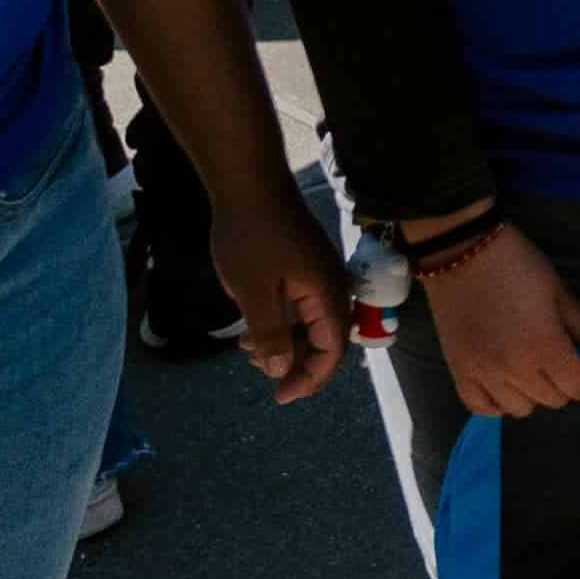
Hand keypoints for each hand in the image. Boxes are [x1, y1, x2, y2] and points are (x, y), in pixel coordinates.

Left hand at [216, 202, 357, 405]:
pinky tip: (249, 328)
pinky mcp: (301, 267)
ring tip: (246, 349)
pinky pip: (298, 306)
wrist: (248, 182)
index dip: (310, 378)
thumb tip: (282, 370)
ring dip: (282, 343)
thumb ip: (271, 334)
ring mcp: (316, 275)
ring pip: (308, 324)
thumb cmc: (252, 236)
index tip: (280, 396)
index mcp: (327, 294)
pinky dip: (278, 323)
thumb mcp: (254, 292)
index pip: (333, 350)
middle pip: (323, 340)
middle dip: (293, 362)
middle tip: (255, 368)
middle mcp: (330, 287)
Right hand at [418, 223, 579, 420]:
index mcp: (545, 348)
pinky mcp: (458, 374)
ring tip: (529, 366)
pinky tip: (503, 381)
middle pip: (554, 400)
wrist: (462, 253)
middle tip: (558, 356)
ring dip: (532, 393)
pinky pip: (483, 408)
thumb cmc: (518, 266)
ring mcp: (484, 375)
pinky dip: (497, 401)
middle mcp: (515, 370)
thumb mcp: (559, 291)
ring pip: (521, 409)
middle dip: (564, 381)